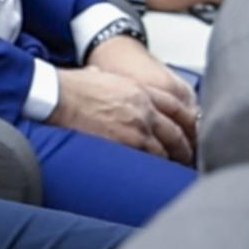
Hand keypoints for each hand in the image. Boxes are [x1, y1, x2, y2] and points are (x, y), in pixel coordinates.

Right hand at [51, 65, 192, 162]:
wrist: (58, 97)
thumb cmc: (69, 87)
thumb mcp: (95, 75)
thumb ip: (105, 79)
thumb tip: (97, 75)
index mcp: (138, 89)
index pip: (175, 105)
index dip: (187, 119)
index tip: (190, 129)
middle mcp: (145, 107)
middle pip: (177, 128)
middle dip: (185, 144)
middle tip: (187, 155)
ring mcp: (140, 125)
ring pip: (170, 145)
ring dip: (174, 158)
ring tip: (176, 169)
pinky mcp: (130, 142)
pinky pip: (155, 157)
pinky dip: (160, 166)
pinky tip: (160, 173)